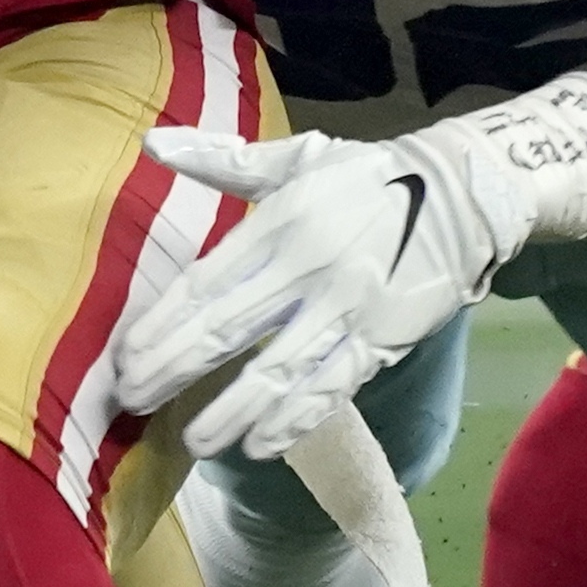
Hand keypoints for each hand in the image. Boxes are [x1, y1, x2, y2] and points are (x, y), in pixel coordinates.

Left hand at [110, 75, 586, 459]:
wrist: (463, 194)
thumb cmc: (364, 180)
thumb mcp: (295, 159)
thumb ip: (222, 159)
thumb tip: (150, 142)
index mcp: (280, 222)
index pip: (206, 281)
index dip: (162, 324)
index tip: (123, 358)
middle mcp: (310, 267)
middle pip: (230, 329)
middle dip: (176, 370)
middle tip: (133, 403)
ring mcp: (348, 308)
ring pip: (280, 369)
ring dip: (233, 410)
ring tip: (194, 441)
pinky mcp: (383, 338)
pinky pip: (333, 386)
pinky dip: (297, 419)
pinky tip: (262, 445)